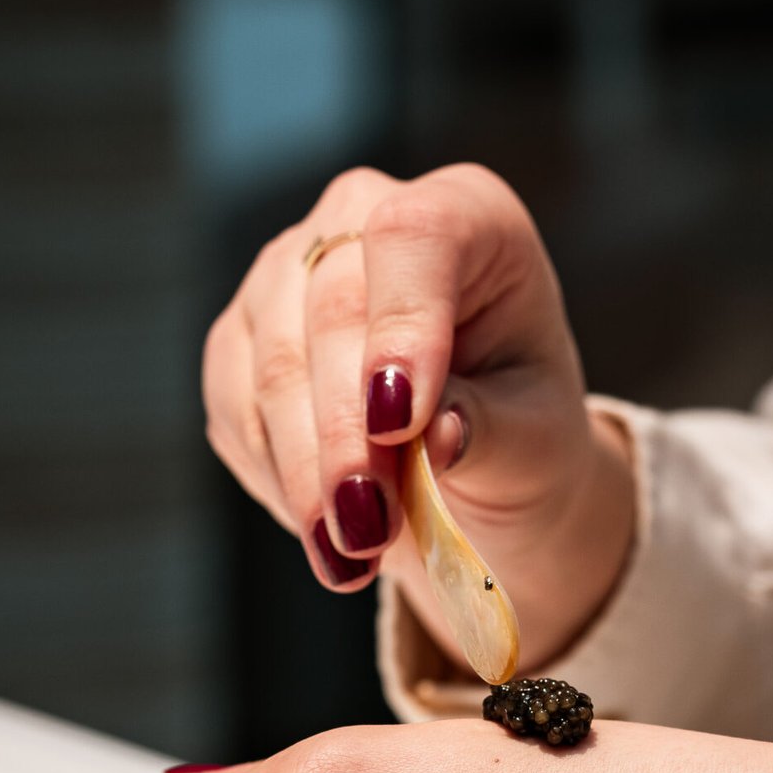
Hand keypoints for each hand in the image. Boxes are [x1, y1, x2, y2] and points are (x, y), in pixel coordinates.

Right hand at [202, 163, 634, 670]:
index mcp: (468, 216)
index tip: (402, 425)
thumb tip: (435, 434)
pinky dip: (278, 480)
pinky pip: (235, 409)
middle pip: (328, 310)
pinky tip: (322, 528)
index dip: (401, 326)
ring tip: (348, 556)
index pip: (414, 237)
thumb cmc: (522, 430)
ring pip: (269, 365)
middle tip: (367, 529)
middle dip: (344, 435)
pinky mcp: (241, 339)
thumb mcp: (537, 438)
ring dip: (304, 473)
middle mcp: (363, 218)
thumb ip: (489, 428)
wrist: (481, 461)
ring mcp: (287, 272)